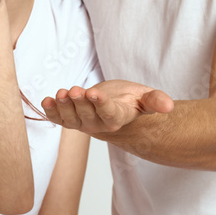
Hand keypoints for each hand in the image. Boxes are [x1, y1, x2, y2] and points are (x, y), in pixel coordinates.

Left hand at [41, 80, 173, 134]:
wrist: (116, 108)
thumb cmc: (131, 101)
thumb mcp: (145, 98)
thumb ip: (155, 101)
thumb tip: (169, 106)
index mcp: (117, 117)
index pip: (108, 113)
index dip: (100, 104)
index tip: (94, 93)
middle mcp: (98, 124)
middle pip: (87, 115)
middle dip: (80, 102)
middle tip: (75, 90)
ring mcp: (82, 123)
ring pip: (71, 118)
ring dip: (64, 106)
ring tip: (60, 94)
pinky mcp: (70, 120)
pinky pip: (58, 119)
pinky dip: (50, 111)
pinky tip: (46, 101)